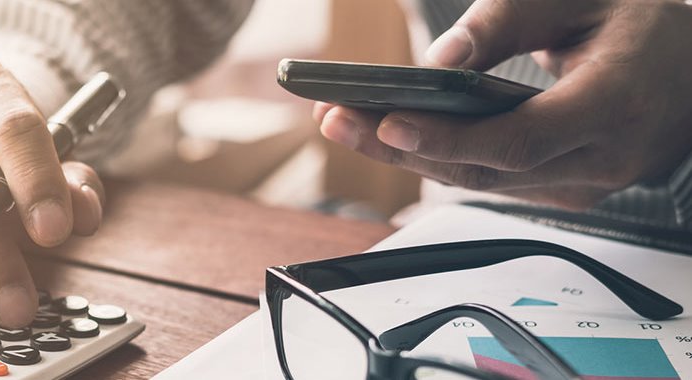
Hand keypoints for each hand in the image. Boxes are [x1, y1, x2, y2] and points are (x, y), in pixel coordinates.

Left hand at [316, 0, 691, 209]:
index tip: (388, 122)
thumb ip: (504, 23)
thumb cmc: (639, 25)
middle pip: (487, 169)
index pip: (520, 139)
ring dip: (408, 156)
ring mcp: (588, 182)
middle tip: (336, 121)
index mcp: (616, 102)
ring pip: (484, 182)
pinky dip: (440, 157)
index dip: (449, 138)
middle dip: (401, 148)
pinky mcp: (568, 190)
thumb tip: (438, 60)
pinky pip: (495, 180)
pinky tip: (388, 135)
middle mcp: (604, 156)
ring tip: (345, 124)